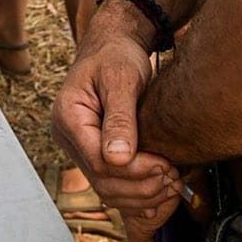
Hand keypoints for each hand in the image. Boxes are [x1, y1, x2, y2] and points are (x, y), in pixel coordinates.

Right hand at [56, 26, 181, 241]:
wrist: (113, 46)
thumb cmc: (117, 55)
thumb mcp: (121, 79)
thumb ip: (120, 119)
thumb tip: (117, 159)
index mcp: (68, 117)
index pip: (99, 162)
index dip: (134, 171)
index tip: (165, 165)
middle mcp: (68, 137)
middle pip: (102, 182)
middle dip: (141, 187)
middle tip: (174, 178)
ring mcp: (79, 148)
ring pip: (107, 190)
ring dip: (141, 195)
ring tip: (172, 184)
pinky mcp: (93, 153)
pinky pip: (112, 184)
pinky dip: (136, 194)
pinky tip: (161, 192)